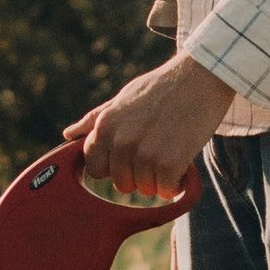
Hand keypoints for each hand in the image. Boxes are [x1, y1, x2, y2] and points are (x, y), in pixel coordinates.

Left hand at [63, 55, 235, 202]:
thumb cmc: (161, 88)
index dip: (114, 166)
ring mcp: (144, 153)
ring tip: (171, 149)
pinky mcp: (169, 163)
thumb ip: (95, 119)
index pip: (95, 168)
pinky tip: (183, 161)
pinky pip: (167, 190)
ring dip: (160, 177)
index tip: (130, 155)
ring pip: (145, 189)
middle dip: (138, 174)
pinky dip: (177, 182)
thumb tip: (69, 134)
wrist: (200, 79)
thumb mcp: (123, 98)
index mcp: (105, 126)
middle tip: (156, 149)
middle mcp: (121, 141)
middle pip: (121, 183)